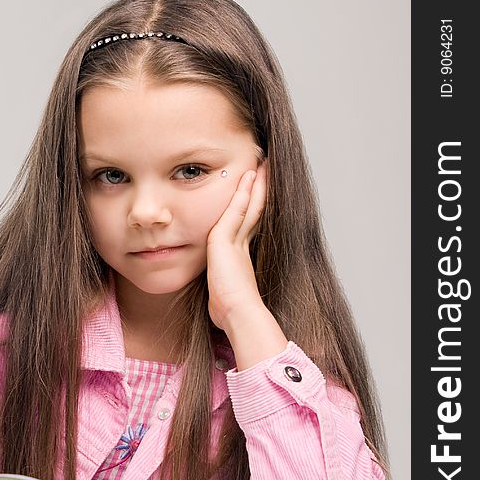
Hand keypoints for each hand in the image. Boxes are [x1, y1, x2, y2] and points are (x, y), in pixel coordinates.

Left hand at [206, 160, 267, 332]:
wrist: (238, 313)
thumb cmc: (228, 312)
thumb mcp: (220, 298)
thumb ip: (218, 294)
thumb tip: (214, 309)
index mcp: (240, 257)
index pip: (247, 226)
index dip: (253, 209)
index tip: (257, 194)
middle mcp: (243, 247)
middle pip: (253, 212)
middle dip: (259, 192)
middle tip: (265, 171)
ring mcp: (237, 242)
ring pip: (249, 207)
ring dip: (254, 186)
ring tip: (260, 166)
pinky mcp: (228, 240)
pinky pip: (237, 210)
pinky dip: (243, 193)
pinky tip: (248, 177)